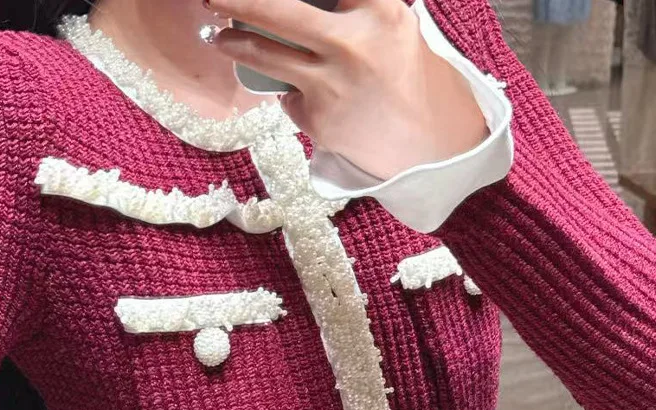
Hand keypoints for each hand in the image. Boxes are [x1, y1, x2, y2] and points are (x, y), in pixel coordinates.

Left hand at [204, 0, 488, 178]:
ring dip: (236, 41)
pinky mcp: (318, 120)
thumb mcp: (394, 29)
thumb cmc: (412, 82)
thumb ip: (354, 10)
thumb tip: (306, 4)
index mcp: (381, 11)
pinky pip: (288, 96)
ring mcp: (331, 85)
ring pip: (265, 55)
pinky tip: (309, 96)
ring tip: (222, 35)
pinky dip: (291, 91)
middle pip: (278, 10)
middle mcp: (353, 44)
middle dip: (238, 0)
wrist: (433, 149)